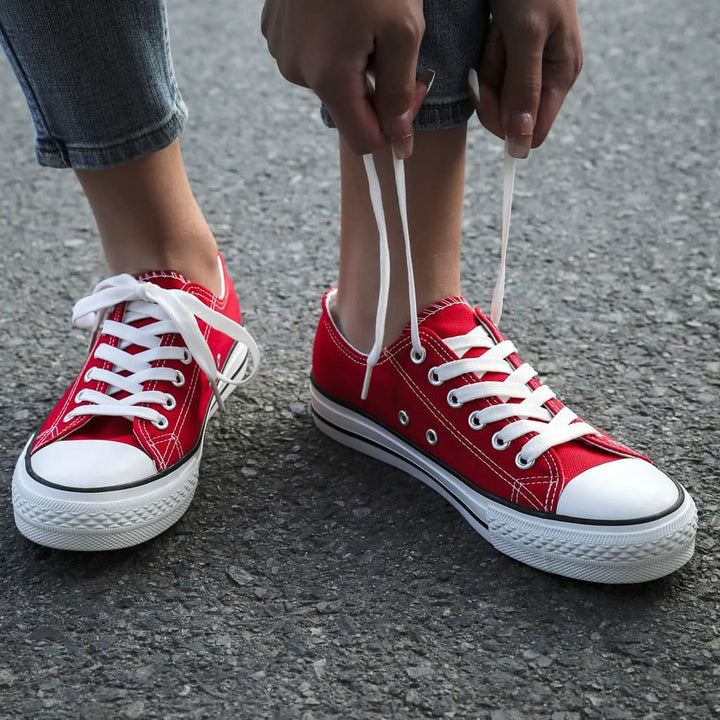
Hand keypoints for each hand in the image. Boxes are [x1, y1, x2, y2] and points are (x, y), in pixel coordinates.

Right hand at [261, 0, 428, 157]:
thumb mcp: (403, 30)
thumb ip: (401, 93)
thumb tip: (399, 145)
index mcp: (330, 78)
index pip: (364, 141)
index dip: (392, 130)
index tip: (410, 99)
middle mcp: (297, 72)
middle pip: (347, 110)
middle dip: (375, 90)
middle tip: (393, 46)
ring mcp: (281, 50)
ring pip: (330, 82)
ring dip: (354, 66)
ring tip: (364, 22)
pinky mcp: (273, 29)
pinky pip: (311, 56)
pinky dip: (332, 46)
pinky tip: (341, 14)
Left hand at [469, 0, 582, 157]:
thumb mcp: (526, 35)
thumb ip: (524, 89)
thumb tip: (523, 143)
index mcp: (562, 75)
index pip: (534, 131)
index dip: (506, 123)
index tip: (488, 95)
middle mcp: (548, 76)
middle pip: (511, 114)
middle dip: (494, 89)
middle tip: (494, 48)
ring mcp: (529, 65)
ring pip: (498, 93)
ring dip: (489, 67)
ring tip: (498, 30)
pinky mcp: (512, 54)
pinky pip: (492, 72)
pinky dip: (486, 55)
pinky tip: (494, 29)